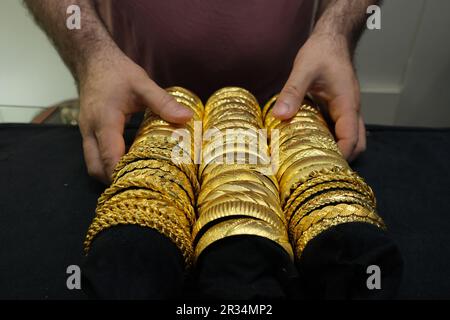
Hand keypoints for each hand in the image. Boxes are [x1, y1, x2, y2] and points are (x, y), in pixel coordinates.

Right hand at [78, 52, 192, 183]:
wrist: (92, 60)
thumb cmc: (117, 72)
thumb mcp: (142, 83)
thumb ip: (163, 101)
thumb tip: (187, 118)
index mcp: (104, 120)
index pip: (110, 156)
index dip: (122, 173)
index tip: (141, 184)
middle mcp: (90, 130)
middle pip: (95, 167)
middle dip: (114, 180)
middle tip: (139, 186)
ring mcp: (86, 132)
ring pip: (92, 163)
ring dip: (108, 174)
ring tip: (134, 179)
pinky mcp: (88, 132)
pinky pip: (94, 155)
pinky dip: (107, 164)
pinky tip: (127, 163)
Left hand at [272, 33, 364, 160]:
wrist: (331, 40)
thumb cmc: (321, 52)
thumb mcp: (303, 69)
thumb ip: (292, 92)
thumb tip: (279, 116)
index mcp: (347, 105)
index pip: (351, 139)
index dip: (340, 156)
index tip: (323, 168)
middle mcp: (351, 110)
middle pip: (357, 144)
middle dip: (344, 159)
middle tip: (319, 169)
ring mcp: (346, 110)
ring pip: (351, 138)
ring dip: (338, 150)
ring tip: (314, 161)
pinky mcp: (338, 109)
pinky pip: (339, 129)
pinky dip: (331, 139)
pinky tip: (310, 142)